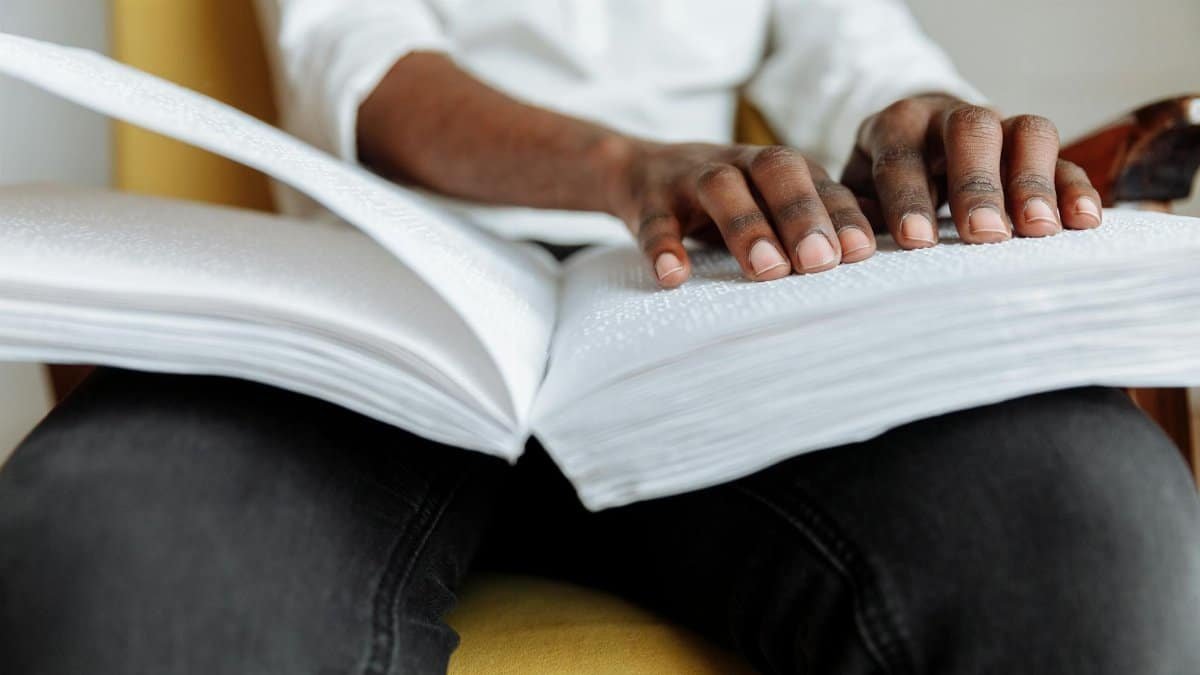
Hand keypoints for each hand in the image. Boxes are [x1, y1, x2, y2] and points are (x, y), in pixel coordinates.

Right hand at [611, 142, 874, 287]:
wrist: (637, 170)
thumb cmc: (728, 200)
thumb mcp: (772, 204)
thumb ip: (818, 221)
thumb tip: (879, 256)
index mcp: (780, 169)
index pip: (819, 182)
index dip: (841, 214)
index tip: (863, 253)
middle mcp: (741, 164)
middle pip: (777, 171)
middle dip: (802, 214)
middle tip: (821, 263)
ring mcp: (691, 178)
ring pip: (721, 187)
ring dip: (746, 225)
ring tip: (767, 270)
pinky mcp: (648, 199)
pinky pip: (654, 220)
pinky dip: (664, 246)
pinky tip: (674, 277)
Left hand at [841, 94, 1103, 248]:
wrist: (917, 141)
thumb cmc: (882, 181)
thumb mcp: (859, 190)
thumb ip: (860, 210)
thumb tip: (862, 239)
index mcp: (897, 125)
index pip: (902, 153)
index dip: (909, 196)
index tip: (917, 240)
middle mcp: (951, 117)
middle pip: (972, 131)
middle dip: (978, 183)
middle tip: (984, 233)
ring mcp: (1001, 128)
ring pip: (1027, 133)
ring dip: (1033, 182)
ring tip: (1037, 229)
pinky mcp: (1036, 150)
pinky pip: (1065, 159)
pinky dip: (1075, 189)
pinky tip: (1084, 223)